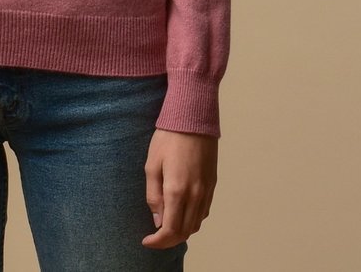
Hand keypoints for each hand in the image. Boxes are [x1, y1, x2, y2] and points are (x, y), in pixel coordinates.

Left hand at [142, 128, 217, 248]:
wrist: (193, 118)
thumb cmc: (168, 138)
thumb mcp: (151, 164)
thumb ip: (153, 195)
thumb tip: (158, 220)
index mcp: (177, 191)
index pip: (170, 231)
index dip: (158, 242)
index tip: (146, 241)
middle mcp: (195, 195)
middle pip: (185, 232)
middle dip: (169, 240)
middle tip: (155, 236)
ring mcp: (207, 190)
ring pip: (196, 224)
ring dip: (182, 231)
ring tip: (167, 225)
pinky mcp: (213, 184)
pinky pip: (204, 212)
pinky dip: (193, 219)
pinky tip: (182, 212)